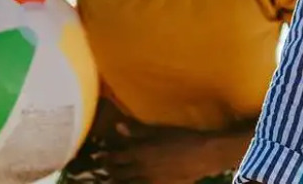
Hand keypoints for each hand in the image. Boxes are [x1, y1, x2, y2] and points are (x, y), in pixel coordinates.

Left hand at [107, 131, 243, 183]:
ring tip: (114, 180)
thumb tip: (117, 126)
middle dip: (110, 171)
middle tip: (104, 168)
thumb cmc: (182, 138)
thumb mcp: (159, 130)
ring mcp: (150, 181)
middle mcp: (141, 170)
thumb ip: (137, 130)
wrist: (203, 155)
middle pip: (118, 174)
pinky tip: (134, 183)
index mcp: (140, 153)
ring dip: (119, 182)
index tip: (99, 157)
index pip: (116, 158)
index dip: (106, 158)